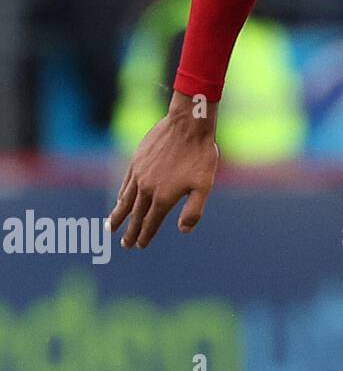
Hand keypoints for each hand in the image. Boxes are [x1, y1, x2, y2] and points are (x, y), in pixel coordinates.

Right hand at [108, 92, 219, 248]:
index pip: (151, 222)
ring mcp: (139, 174)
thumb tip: (183, 231)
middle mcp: (147, 188)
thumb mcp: (204, 186)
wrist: (187, 125)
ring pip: (125, 199)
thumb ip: (193, 211)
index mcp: (164, 197)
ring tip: (110, 227)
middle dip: (129, 231)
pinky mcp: (136, 160)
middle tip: (124, 245)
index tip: (139, 246)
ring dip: (118, 214)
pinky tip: (118, 199)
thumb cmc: (200, 156)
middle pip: (136, 215)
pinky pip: (125, 183)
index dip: (145, 236)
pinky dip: (121, 194)